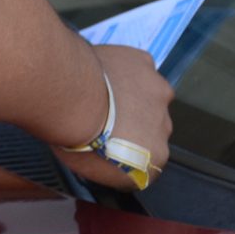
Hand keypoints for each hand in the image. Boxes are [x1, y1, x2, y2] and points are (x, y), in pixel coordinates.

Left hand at [62, 44, 173, 192]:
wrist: (69, 98)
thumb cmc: (75, 136)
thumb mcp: (93, 169)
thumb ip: (114, 168)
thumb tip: (108, 160)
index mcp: (155, 158)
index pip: (148, 157)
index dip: (127, 146)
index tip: (109, 138)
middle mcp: (165, 127)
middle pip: (150, 124)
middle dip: (131, 120)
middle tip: (102, 114)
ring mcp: (157, 92)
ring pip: (148, 94)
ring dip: (132, 93)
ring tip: (102, 91)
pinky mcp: (146, 64)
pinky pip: (139, 65)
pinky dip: (126, 67)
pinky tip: (105, 70)